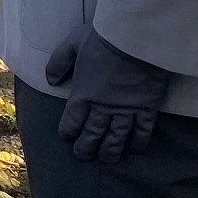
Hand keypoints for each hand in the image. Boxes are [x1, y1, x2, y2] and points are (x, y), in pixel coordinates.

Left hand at [46, 27, 171, 160]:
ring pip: (116, 138)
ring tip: (107, 158)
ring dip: (110, 151)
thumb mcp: (72, 44)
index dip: (68, 132)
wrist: (137, 38)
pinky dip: (138, 142)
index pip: (72, 122)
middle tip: (84, 155)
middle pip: (93, 135)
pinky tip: (134, 149)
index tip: (67, 136)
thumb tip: (50, 80)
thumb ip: (58, 62)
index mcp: (82, 94)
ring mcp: (127, 110)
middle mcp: (103, 107)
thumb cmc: (103, 38)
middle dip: (86, 148)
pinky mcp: (147, 108)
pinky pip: (143, 132)